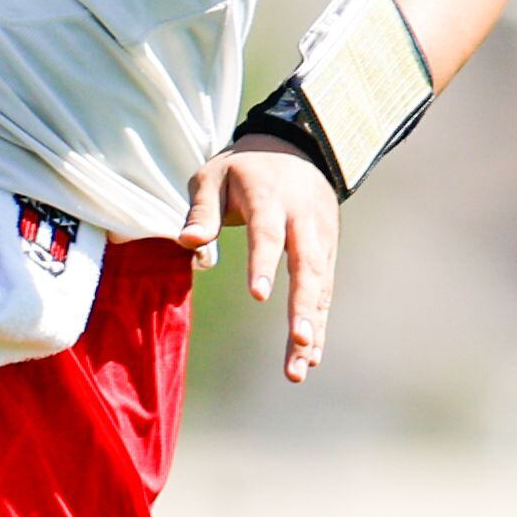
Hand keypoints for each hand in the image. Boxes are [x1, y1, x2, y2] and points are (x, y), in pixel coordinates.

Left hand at [183, 141, 340, 382]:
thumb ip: (202, 210)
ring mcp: (321, 237)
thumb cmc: (242, 169)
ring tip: (302, 368)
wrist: (295, 148)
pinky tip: (311, 357)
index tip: (258, 295)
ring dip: (313, 326)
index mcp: (270, 198)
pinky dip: (318, 322)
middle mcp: (303, 219)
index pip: (268, 233)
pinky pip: (324, 291)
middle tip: (300, 341)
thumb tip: (188, 242)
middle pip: (308, 265)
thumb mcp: (213, 177)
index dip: (264, 262)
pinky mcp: (328, 252)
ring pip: (321, 285)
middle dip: (304, 305)